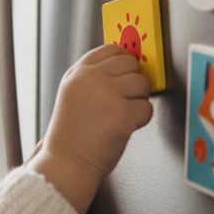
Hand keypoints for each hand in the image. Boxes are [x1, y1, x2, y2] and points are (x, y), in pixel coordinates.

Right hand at [27, 43, 152, 213]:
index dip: (123, 63)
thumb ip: (94, 77)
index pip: (112, 49)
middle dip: (132, 82)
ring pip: (143, 84)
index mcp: (78, 73)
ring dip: (138, 101)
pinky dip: (140, 121)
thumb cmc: (72, 135)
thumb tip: (126, 65)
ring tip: (121, 115)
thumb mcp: (73, 94)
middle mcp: (91, 79)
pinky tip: (123, 128)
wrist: (67, 163)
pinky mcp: (121, 114)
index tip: (123, 77)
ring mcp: (106, 95)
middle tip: (122, 101)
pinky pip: (147, 108)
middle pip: (131, 64)